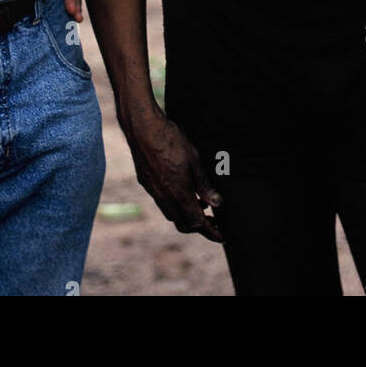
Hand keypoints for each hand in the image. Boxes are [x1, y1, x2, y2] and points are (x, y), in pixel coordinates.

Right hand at [126, 109, 223, 240]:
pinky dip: (176, 205)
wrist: (143, 130)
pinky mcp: (147, 185)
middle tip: (214, 221)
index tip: (222, 236)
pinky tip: (184, 192)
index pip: (197, 223)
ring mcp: (154, 193)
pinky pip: (164, 204)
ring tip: (202, 204)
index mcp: (179, 195)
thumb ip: (204, 185)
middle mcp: (165, 199)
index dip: (211, 231)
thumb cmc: (171, 141)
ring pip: (173, 215)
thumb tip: (217, 203)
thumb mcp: (194, 161)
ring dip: (187, 216)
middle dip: (200, 227)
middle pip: (184, 224)